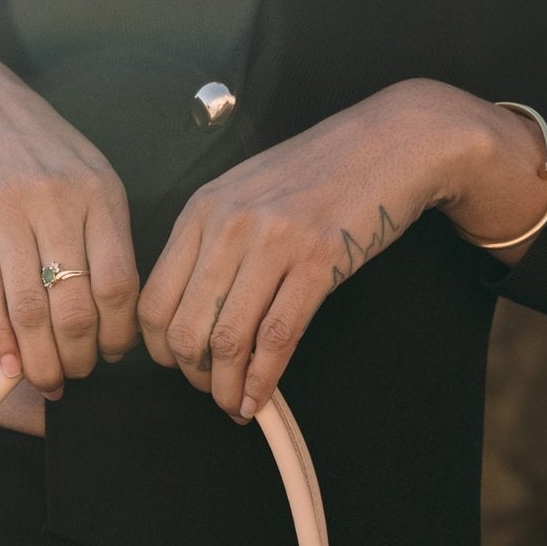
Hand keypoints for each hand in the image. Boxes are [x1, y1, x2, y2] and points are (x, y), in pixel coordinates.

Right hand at [0, 55, 139, 399]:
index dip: (116, 336)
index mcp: (99, 193)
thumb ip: (106, 239)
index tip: (109, 355)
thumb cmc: (36, 150)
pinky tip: (8, 366)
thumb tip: (118, 321)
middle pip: (76, 307)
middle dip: (78, 358)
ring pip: (30, 309)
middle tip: (74, 376)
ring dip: (40, 360)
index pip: (119, 286)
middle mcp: (56, 199)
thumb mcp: (87, 177)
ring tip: (46, 380)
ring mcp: (6, 207)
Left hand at [136, 79, 546, 420]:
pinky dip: (263, 381)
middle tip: (212, 391)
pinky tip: (260, 401)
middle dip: (194, 378)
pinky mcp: (318, 260)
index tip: (180, 369)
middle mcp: (229, 224)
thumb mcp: (246, 194)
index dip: (161, 352)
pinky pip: (276, 339)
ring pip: (228, 342)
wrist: (392, 141)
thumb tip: (188, 313)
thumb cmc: (318, 174)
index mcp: (202, 209)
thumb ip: (212, 243)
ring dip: (227, 389)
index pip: (154, 302)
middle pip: (185, 331)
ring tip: (235, 405)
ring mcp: (274, 241)